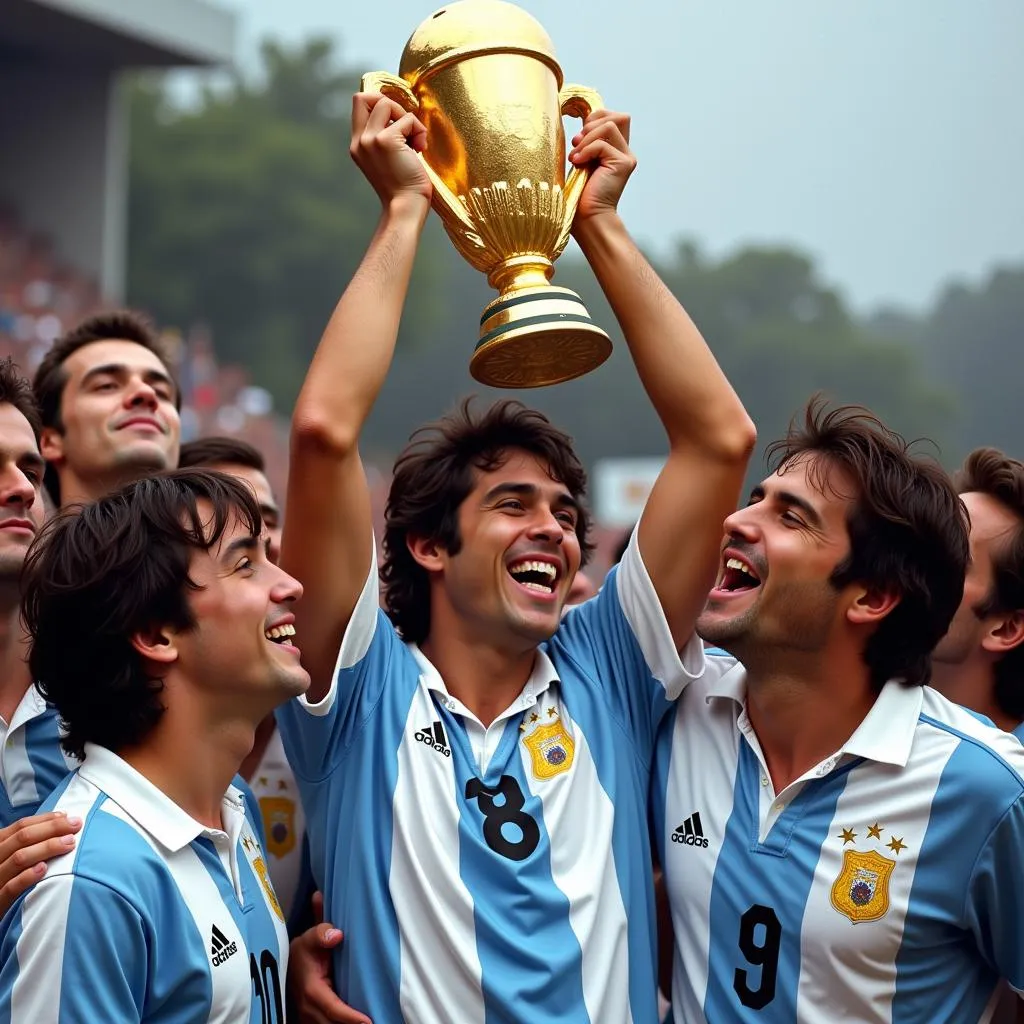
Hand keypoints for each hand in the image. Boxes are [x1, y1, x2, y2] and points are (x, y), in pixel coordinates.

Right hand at [0, 811, 81, 915]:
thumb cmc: (4, 881)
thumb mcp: (8, 858)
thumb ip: (25, 844)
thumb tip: (60, 823)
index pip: (20, 826)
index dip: (45, 819)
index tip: (68, 816)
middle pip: (22, 838)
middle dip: (52, 829)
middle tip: (76, 825)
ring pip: (19, 858)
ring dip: (47, 848)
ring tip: (69, 843)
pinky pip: (10, 888)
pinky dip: (27, 876)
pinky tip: (44, 869)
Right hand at [287, 891, 371, 1023]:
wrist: (291, 960)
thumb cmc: (306, 948)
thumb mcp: (312, 936)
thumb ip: (322, 933)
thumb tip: (337, 935)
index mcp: (311, 990)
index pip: (333, 1008)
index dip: (350, 1017)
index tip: (368, 1021)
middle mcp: (308, 1008)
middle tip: (376, 1022)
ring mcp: (308, 1016)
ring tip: (371, 1022)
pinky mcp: (312, 1018)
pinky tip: (356, 1021)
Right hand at [350, 92, 430, 212]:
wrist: (407, 206)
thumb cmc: (405, 187)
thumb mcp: (387, 159)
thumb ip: (384, 138)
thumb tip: (398, 115)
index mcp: (357, 145)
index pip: (358, 104)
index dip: (378, 102)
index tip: (397, 121)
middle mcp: (359, 141)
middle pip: (364, 96)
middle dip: (389, 105)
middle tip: (405, 127)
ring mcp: (370, 140)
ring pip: (386, 103)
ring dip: (407, 118)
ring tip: (415, 142)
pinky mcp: (385, 141)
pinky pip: (407, 119)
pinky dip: (418, 130)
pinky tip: (419, 149)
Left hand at [569, 110, 635, 224]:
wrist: (587, 218)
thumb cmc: (579, 195)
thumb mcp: (582, 161)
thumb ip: (586, 142)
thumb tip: (582, 124)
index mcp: (615, 151)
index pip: (613, 118)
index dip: (594, 119)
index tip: (578, 139)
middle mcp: (625, 152)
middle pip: (618, 116)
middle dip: (592, 123)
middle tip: (577, 144)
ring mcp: (626, 158)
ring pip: (610, 125)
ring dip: (587, 138)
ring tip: (576, 157)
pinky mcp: (624, 164)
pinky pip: (602, 144)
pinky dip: (586, 151)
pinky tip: (577, 163)